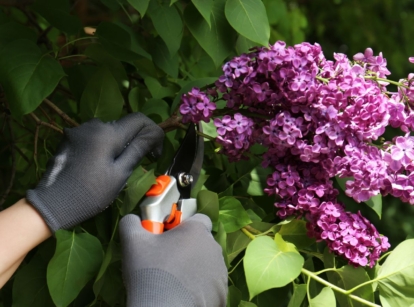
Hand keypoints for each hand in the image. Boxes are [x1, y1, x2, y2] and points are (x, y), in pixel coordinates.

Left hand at [26, 113, 163, 231]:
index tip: (153, 154)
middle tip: (136, 164)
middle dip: (135, 140)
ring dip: (117, 144)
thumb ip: (138, 149)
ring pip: (108, 131)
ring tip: (114, 167)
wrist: (53, 203)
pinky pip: (93, 137)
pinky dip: (102, 146)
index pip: (139, 119)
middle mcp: (93, 125)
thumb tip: (155, 133)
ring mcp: (78, 131)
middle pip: (123, 125)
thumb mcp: (120, 173)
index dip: (153, 132)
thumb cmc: (91, 192)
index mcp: (108, 132)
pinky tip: (97, 166)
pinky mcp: (69, 139)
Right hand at [119, 214, 227, 306]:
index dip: (186, 226)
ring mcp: (220, 273)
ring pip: (208, 264)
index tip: (171, 237)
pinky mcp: (221, 294)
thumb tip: (132, 218)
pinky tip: (184, 294)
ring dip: (196, 268)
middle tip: (169, 260)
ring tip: (175, 281)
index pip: (200, 219)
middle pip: (203, 243)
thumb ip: (132, 223)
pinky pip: (211, 286)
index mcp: (197, 231)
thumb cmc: (149, 271)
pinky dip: (201, 288)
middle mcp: (214, 248)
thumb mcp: (132, 241)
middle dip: (189, 248)